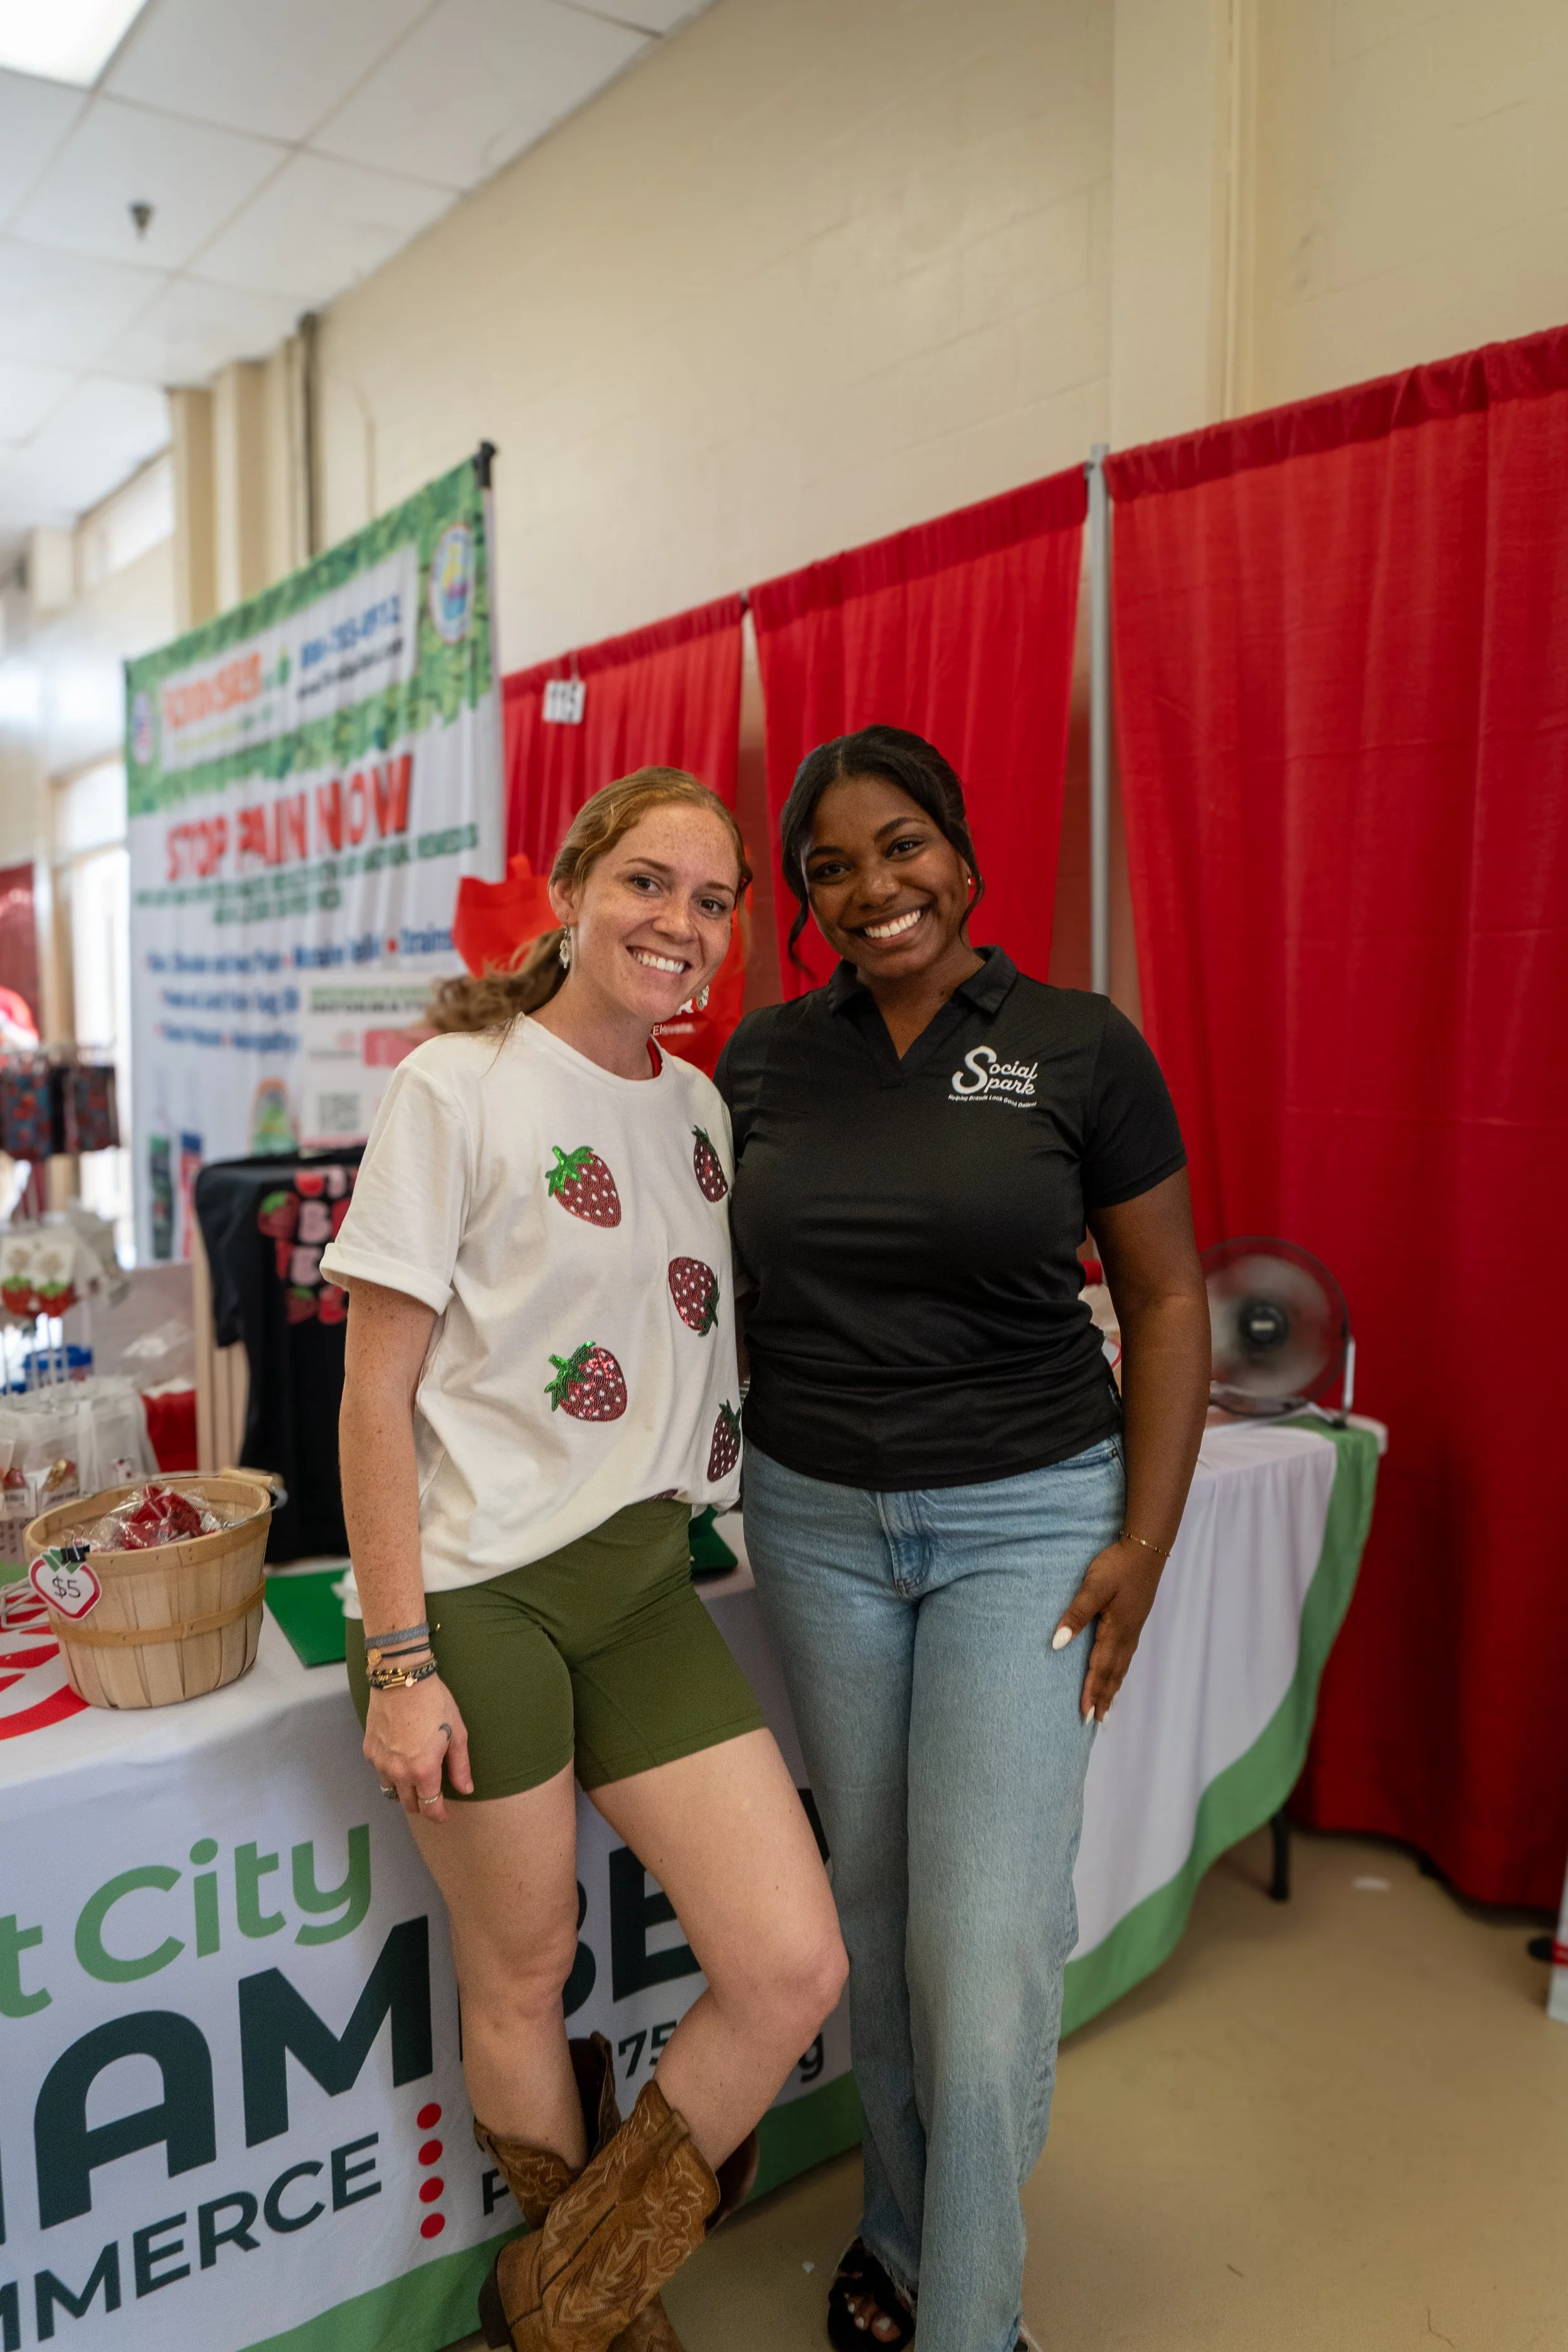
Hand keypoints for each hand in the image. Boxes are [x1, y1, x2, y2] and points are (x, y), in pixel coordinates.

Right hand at [364, 1673, 472, 1820]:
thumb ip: (460, 1767)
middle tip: (433, 1794)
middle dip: (423, 1804)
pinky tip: (400, 1756)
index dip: (439, 1815)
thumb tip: (465, 1790)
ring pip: (392, 1791)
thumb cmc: (434, 1703)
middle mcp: (399, 1773)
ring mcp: (380, 1763)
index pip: (430, 1808)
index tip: (445, 1814)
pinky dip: (391, 1772)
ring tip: (415, 1776)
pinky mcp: (369, 1751)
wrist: (402, 1679)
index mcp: (423, 1771)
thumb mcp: (457, 1733)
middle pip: (409, 1804)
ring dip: (404, 1789)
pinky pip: (380, 1772)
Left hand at [1053, 1537, 1165, 1724]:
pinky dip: (1121, 1672)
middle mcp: (1127, 1635)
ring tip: (1108, 1708)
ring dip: (1113, 1688)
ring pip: (1122, 1666)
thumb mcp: (1093, 1587)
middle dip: (1104, 1697)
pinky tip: (1118, 1673)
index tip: (1085, 1715)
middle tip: (1096, 1722)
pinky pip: (1127, 1656)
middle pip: (1114, 1673)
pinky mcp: (1135, 1621)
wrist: (1146, 1548)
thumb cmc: (1118, 1566)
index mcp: (1116, 1630)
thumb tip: (1057, 1643)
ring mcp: (1133, 1628)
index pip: (1100, 1668)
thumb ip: (1076, 1614)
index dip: (1092, 1691)